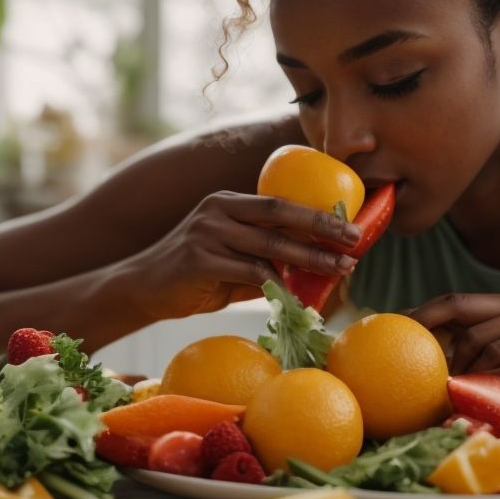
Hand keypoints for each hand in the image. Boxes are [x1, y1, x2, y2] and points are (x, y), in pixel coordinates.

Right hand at [125, 191, 360, 319]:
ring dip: (310, 259)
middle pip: (280, 213)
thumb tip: (317, 269)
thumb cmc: (196, 275)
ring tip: (340, 269)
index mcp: (229, 202)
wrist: (144, 289)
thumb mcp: (233, 259)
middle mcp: (218, 209)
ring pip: (270, 245)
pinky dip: (278, 285)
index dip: (317, 212)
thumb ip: (267, 259)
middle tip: (354, 240)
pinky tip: (299, 297)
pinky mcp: (199, 260)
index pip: (281, 201)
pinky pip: (249, 273)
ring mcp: (207, 233)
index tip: (351, 224)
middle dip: (322, 226)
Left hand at [405, 293, 499, 412]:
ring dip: (468, 380)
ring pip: (484, 352)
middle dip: (442, 355)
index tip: (392, 329)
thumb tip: (417, 355)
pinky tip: (486, 406)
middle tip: (424, 380)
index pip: (456, 302)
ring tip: (460, 401)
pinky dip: (491, 392)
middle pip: (466, 328)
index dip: (422, 314)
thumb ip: (474, 350)